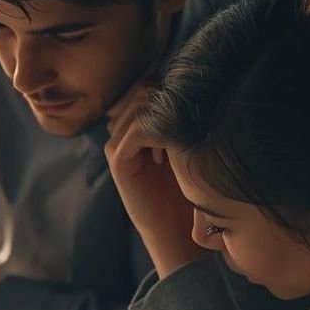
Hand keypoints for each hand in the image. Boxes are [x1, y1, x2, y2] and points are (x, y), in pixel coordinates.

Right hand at [103, 81, 204, 277]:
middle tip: (181, 129)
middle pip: (141, 89)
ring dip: (160, 120)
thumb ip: (181, 115)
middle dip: (165, 102)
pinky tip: (165, 156)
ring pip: (137, 107)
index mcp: (137, 123)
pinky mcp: (118, 161)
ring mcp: (117, 145)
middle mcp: (123, 130)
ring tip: (173, 147)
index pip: (145, 83)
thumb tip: (193, 83)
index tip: (188, 114)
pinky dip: (153, 136)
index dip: (168, 90)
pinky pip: (133, 133)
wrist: (177, 226)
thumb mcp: (186, 141)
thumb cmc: (188, 185)